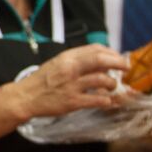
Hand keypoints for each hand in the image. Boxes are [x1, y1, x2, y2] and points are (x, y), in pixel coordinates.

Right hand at [13, 44, 129, 119]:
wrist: (26, 97)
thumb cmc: (42, 80)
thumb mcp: (58, 63)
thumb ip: (77, 61)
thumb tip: (100, 61)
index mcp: (67, 57)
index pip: (95, 49)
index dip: (111, 52)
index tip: (118, 58)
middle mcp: (70, 69)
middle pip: (101, 60)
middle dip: (118, 63)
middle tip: (126, 68)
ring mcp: (72, 85)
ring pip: (102, 80)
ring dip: (112, 84)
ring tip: (112, 87)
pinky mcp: (73, 102)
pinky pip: (97, 100)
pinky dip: (107, 100)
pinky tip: (109, 101)